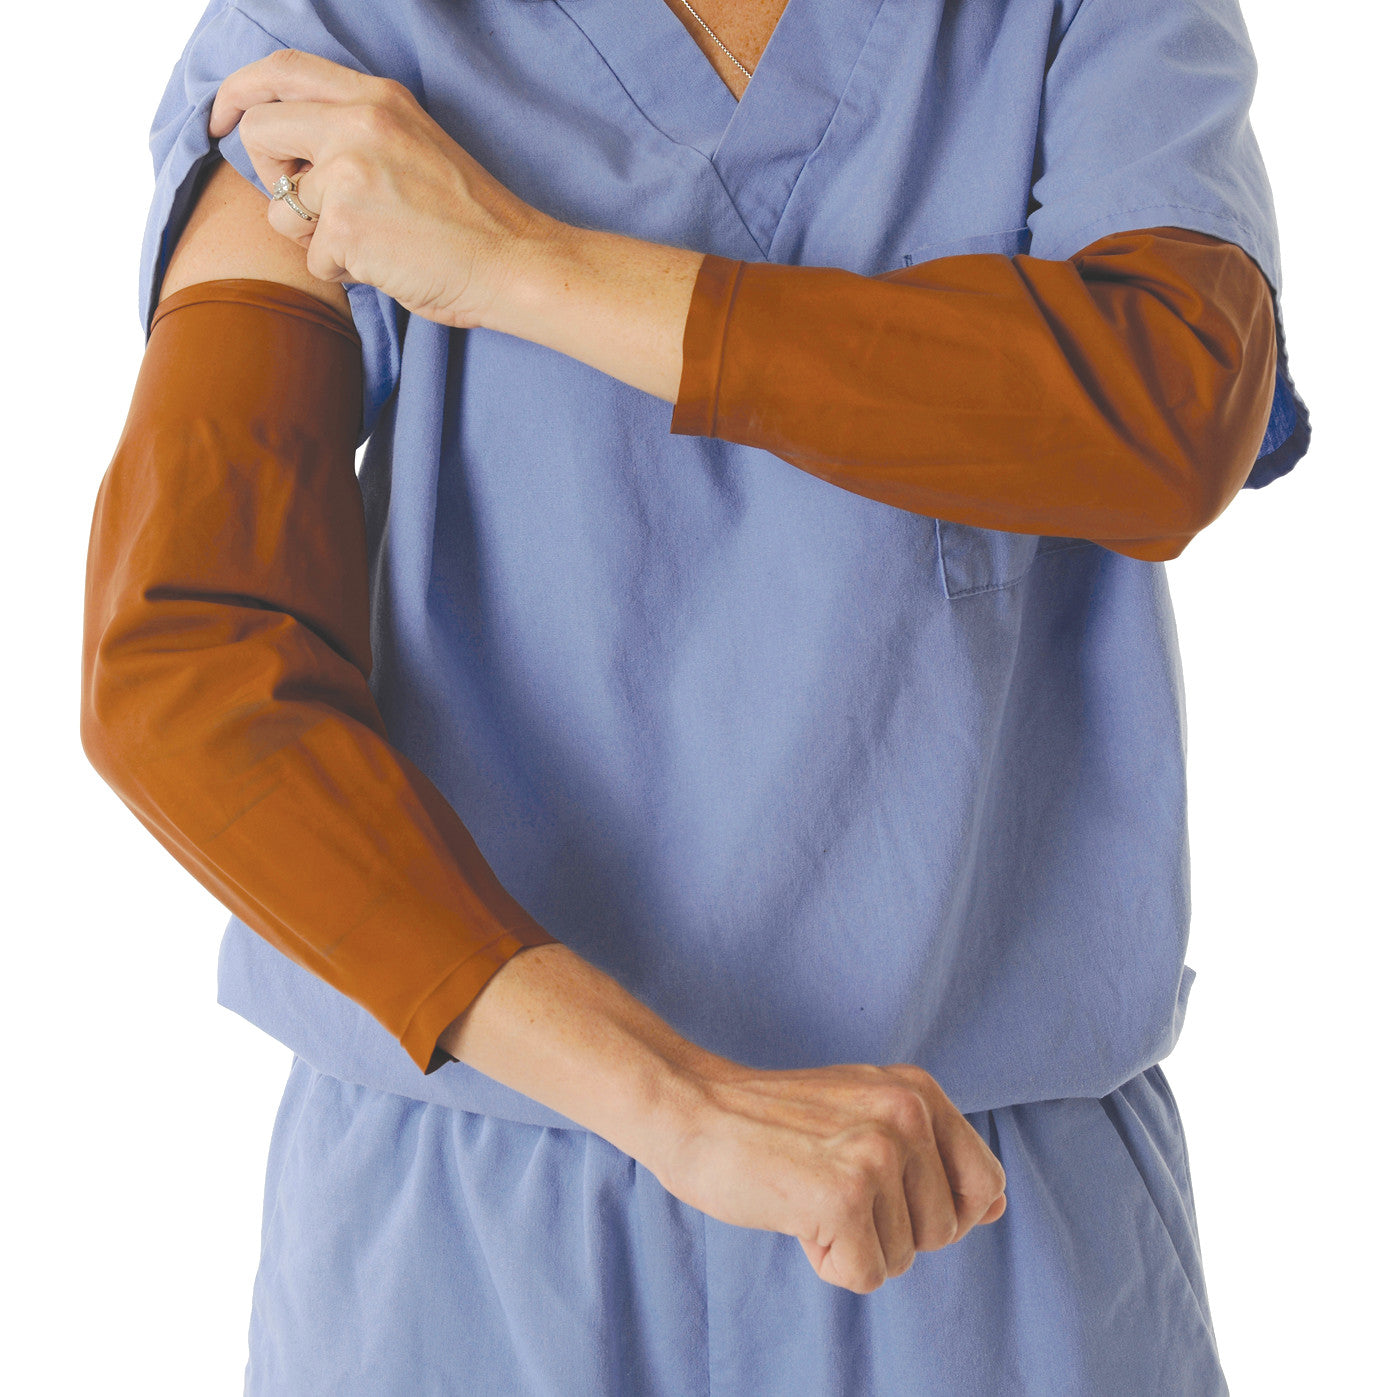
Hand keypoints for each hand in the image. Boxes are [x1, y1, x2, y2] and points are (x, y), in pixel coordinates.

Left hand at [208, 48, 560, 327]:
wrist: (512, 261)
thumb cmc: (470, 217)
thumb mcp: (414, 143)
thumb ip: (355, 130)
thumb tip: (291, 155)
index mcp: (377, 97)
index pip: (283, 70)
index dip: (239, 92)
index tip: (221, 118)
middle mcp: (359, 122)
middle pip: (261, 130)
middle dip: (269, 173)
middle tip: (302, 203)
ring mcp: (351, 173)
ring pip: (279, 207)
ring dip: (311, 236)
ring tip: (368, 241)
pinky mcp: (347, 227)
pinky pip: (314, 258)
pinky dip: (345, 272)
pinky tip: (388, 265)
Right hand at [654, 1061, 1007, 1294]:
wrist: (692, 1110)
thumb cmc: (774, 1124)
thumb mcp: (866, 1117)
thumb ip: (934, 1156)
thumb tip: (998, 1206)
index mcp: (920, 1090)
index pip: (985, 1186)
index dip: (936, 1210)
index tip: (877, 1189)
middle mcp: (909, 1113)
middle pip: (945, 1232)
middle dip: (890, 1229)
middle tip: (828, 1185)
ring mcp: (878, 1153)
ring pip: (905, 1258)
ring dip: (854, 1244)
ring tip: (808, 1192)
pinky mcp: (844, 1195)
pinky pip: (865, 1275)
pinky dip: (827, 1261)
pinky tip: (794, 1213)